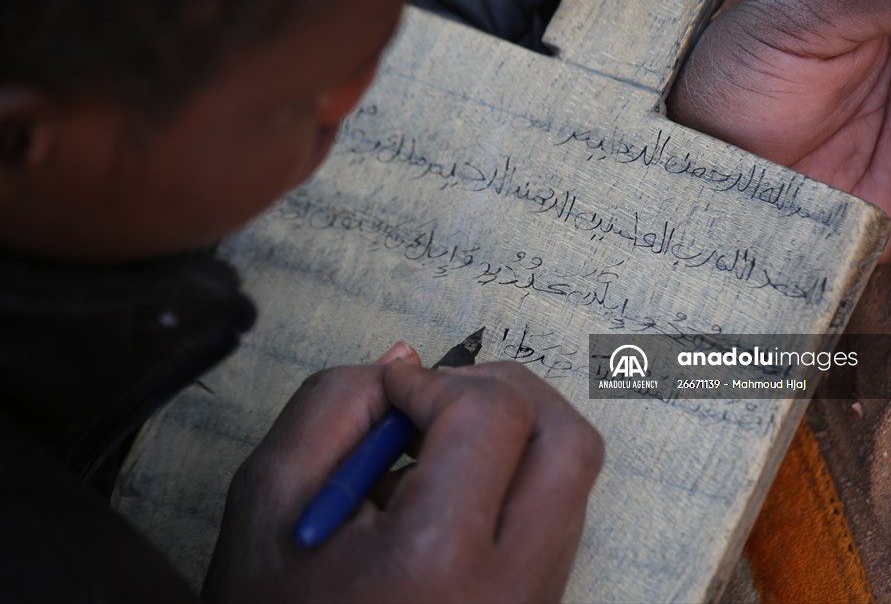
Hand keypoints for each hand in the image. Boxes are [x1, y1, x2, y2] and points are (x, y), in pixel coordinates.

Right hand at [202, 342, 603, 602]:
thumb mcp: (267, 500)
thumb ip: (334, 406)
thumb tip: (408, 363)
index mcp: (440, 561)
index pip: (494, 416)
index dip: (438, 379)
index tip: (394, 391)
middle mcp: (512, 590)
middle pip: (569, 443)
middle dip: (506, 393)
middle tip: (443, 396)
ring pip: (570, 480)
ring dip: (512, 437)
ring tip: (434, 453)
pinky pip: (555, 520)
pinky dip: (512, 481)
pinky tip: (445, 498)